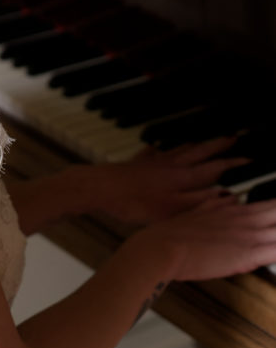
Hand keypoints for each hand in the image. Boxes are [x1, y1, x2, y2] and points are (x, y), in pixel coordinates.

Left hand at [95, 138, 247, 224]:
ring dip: (193, 145)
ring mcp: (152, 163)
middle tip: (232, 138)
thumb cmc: (132, 202)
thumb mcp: (170, 210)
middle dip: (216, 146)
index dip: (232, 164)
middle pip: (198, 153)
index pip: (213, 169)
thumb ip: (198, 202)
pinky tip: (155, 146)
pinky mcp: (135, 164)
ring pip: (177, 150)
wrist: (99, 189)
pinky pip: (150, 153)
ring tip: (202, 141)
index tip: (247, 159)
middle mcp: (170, 166)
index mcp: (181, 178)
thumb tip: (225, 196)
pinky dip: (157, 149)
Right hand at [130, 192, 275, 282]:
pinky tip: (275, 255)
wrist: (161, 248)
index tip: (274, 214)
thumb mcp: (197, 211)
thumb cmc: (171, 235)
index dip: (274, 210)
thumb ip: (216, 206)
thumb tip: (228, 200)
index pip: (268, 205)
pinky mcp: (248, 255)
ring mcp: (248, 235)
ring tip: (274, 238)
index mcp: (232, 208)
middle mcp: (243, 217)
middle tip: (274, 225)